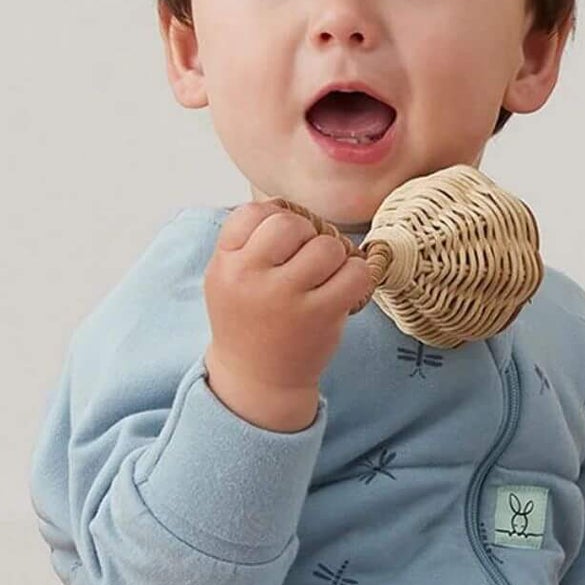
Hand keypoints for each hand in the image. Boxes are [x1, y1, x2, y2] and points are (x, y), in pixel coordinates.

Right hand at [202, 200, 377, 428]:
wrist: (257, 378)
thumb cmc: (249, 321)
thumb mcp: (228, 277)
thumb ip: (248, 240)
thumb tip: (287, 206)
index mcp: (226, 263)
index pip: (253, 212)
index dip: (275, 218)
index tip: (282, 241)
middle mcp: (251, 277)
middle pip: (291, 223)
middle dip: (306, 234)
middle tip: (307, 256)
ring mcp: (287, 296)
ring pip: (327, 245)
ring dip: (334, 255)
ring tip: (325, 275)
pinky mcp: (320, 315)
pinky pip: (355, 272)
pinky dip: (357, 275)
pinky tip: (344, 287)